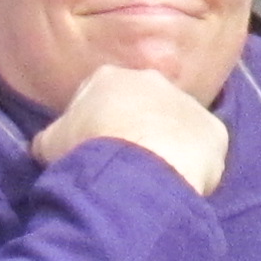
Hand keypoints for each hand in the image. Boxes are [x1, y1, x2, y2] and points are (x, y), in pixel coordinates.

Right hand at [36, 61, 229, 194]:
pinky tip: (178, 183)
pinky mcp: (214, 131)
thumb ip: (51, 137)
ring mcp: (188, 103)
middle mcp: (153, 81)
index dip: (95, 121)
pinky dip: (194, 163)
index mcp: (110, 77)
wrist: (137, 167)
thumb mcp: (50, 143)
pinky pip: (204, 148)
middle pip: (144, 103)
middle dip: (136, 126)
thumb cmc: (87, 149)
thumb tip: (47, 143)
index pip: (100, 94)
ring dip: (168, 144)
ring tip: (154, 175)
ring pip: (177, 124)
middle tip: (127, 160)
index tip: (94, 145)